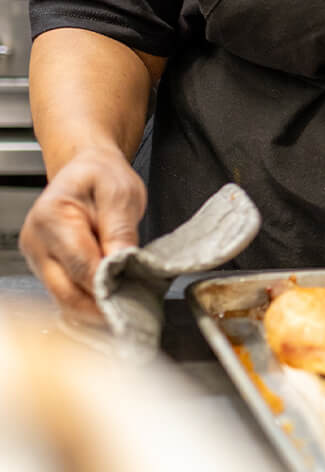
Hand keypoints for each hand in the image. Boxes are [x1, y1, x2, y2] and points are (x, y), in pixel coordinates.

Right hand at [20, 145, 143, 320]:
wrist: (85, 170)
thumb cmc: (101, 177)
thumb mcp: (120, 192)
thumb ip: (120, 228)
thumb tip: (122, 261)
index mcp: (51, 217)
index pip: (80, 265)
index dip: (106, 285)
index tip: (132, 296)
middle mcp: (36, 241)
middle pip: (66, 291)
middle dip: (99, 304)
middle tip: (133, 310)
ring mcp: (36, 258)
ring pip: (64, 297)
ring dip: (94, 305)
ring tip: (125, 302)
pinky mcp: (44, 268)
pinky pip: (65, 292)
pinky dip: (88, 300)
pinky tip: (110, 296)